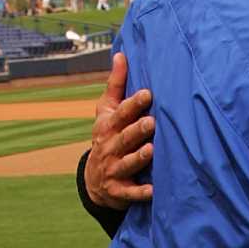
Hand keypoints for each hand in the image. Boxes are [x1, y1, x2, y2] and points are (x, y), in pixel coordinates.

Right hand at [84, 51, 155, 207]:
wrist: (95, 179)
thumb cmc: (108, 136)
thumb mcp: (106, 111)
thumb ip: (116, 85)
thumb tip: (121, 54)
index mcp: (108, 126)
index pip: (121, 114)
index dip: (133, 104)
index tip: (148, 94)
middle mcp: (110, 147)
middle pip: (124, 138)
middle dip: (137, 130)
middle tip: (152, 122)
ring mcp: (113, 170)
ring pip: (127, 164)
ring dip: (138, 158)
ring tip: (152, 150)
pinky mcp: (119, 191)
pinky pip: (130, 193)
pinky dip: (140, 193)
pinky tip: (153, 191)